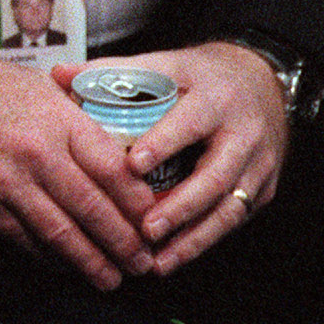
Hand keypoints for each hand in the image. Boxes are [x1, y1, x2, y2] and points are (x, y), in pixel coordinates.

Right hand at [0, 35, 156, 289]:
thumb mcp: (38, 86)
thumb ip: (75, 116)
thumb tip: (112, 145)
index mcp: (57, 119)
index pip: (113, 168)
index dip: (138, 202)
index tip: (155, 220)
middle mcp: (37, 153)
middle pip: (93, 209)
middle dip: (124, 242)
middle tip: (144, 263)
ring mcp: (8, 182)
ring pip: (61, 233)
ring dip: (91, 262)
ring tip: (111, 278)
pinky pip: (24, 239)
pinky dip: (50, 257)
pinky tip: (66, 266)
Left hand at [55, 41, 287, 274]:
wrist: (264, 83)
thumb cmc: (203, 76)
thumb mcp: (167, 64)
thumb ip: (116, 71)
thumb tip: (60, 75)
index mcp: (215, 97)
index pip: (190, 122)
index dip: (163, 143)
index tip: (132, 166)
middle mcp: (242, 133)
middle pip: (215, 175)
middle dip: (180, 206)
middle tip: (145, 229)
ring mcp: (257, 165)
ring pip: (229, 208)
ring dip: (193, 238)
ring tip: (158, 260)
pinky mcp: (263, 189)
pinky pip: (235, 219)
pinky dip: (204, 241)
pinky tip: (174, 257)